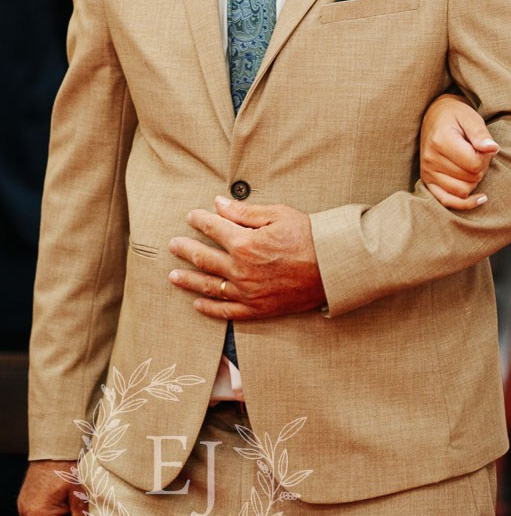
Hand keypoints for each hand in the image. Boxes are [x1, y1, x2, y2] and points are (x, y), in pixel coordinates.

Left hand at [168, 198, 325, 318]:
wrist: (332, 268)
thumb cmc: (308, 237)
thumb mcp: (278, 215)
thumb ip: (245, 212)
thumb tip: (219, 204)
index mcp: (245, 243)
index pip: (213, 228)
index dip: (199, 220)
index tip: (191, 216)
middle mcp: (240, 270)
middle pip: (204, 258)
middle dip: (185, 249)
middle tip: (173, 244)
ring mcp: (247, 292)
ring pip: (208, 286)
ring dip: (188, 280)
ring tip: (173, 276)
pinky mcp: (257, 309)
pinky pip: (226, 311)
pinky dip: (209, 308)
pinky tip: (197, 303)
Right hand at [420, 93, 498, 209]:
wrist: (435, 117)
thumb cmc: (456, 116)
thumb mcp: (470, 117)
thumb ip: (481, 134)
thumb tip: (493, 149)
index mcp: (440, 141)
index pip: (474, 164)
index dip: (485, 157)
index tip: (484, 146)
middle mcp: (430, 159)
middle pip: (470, 178)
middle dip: (481, 167)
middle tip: (479, 152)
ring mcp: (427, 172)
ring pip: (463, 192)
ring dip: (474, 180)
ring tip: (472, 163)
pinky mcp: (428, 182)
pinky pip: (448, 201)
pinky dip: (465, 203)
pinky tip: (480, 198)